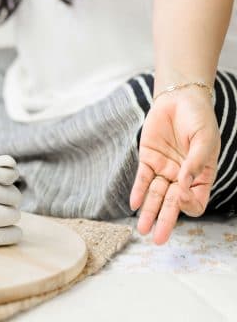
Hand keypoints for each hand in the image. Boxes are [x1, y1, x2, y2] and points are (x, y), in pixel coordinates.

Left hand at [130, 86, 219, 243]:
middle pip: (172, 204)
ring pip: (155, 196)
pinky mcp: (148, 159)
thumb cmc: (199, 119)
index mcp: (201, 176)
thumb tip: (183, 187)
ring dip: (148, 212)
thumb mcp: (204, 141)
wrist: (180, 99)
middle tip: (157, 239)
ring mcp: (164, 169)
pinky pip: (142, 179)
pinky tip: (134, 204)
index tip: (182, 195)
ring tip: (142, 229)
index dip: (189, 204)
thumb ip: (194, 164)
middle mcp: (182, 177)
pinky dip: (138, 191)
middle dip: (165, 221)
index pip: (195, 201)